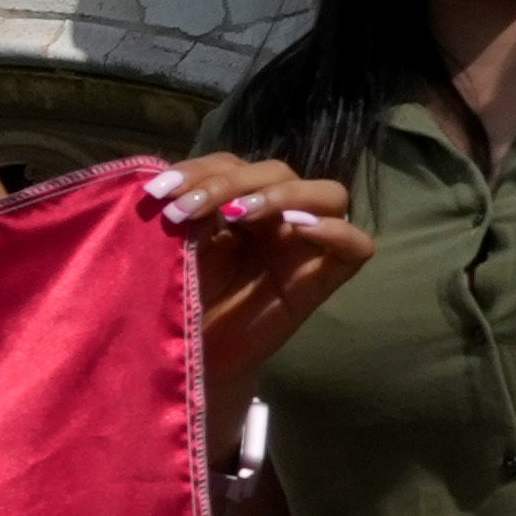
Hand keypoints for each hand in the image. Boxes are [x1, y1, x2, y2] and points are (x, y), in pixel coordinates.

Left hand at [154, 160, 373, 416]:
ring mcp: (306, 245)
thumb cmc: (185, 296)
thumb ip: (190, 213)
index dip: (199, 169)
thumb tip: (186, 185)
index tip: (159, 190)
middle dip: (228, 182)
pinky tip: (297, 229)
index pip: (234, 164)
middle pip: (278, 172)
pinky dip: (336, 231)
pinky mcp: (325, 277)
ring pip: (328, 194)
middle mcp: (278, 217)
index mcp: (240, 203)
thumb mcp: (180, 246)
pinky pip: (357, 246)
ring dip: (281, 194)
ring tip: (235, 214)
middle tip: (186, 208)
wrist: (193, 351)